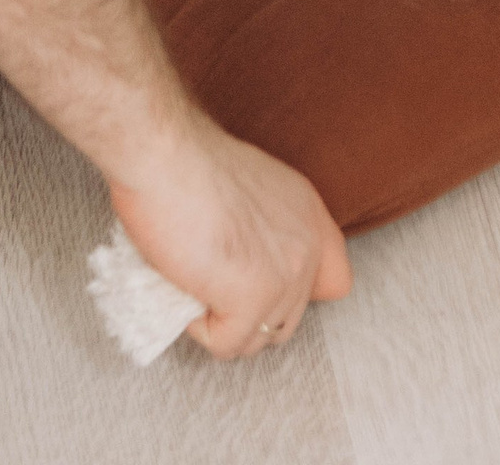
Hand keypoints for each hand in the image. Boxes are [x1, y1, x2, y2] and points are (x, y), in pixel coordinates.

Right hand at [112, 120, 351, 359]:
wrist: (163, 156)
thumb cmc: (186, 165)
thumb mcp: (246, 189)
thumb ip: (264, 228)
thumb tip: (243, 271)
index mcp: (307, 213)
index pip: (336, 280)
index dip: (295, 294)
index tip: (255, 283)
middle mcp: (306, 245)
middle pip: (287, 321)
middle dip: (246, 314)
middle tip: (210, 281)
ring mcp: (285, 275)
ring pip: (256, 338)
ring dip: (221, 322)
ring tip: (194, 280)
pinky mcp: (253, 299)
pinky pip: (226, 344)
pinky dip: (199, 327)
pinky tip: (187, 286)